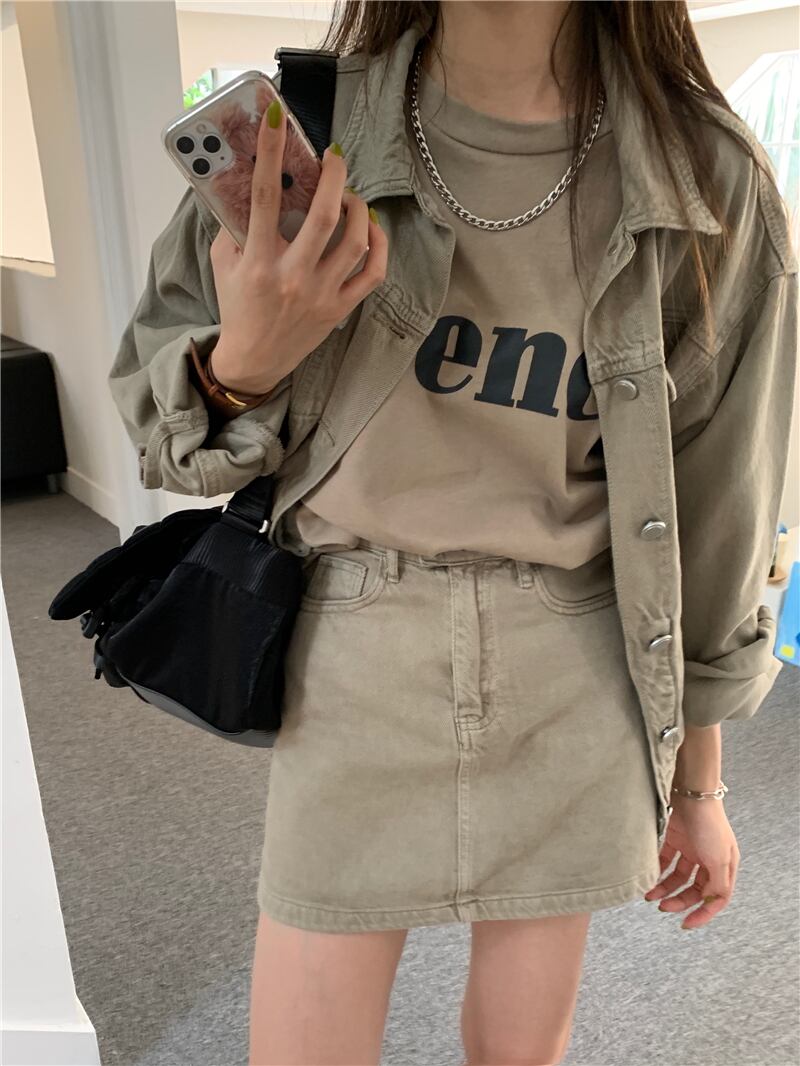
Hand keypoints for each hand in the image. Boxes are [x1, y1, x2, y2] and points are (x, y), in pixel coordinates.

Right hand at [208, 99, 388, 394]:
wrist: (254, 360)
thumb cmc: (238, 307)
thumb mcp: (223, 264)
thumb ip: (235, 225)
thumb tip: (251, 179)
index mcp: (257, 262)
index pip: (265, 197)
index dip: (272, 153)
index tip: (278, 119)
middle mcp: (292, 278)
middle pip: (322, 217)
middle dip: (333, 177)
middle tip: (334, 156)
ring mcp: (321, 295)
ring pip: (354, 243)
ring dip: (357, 210)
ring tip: (348, 196)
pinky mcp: (340, 309)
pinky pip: (372, 273)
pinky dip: (378, 245)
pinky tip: (371, 228)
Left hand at [643, 796, 739, 928]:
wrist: (692, 792)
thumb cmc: (709, 824)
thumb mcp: (719, 859)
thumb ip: (717, 885)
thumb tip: (710, 904)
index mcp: (725, 866)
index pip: (716, 898)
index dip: (702, 914)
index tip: (685, 924)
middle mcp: (709, 859)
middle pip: (694, 889)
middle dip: (678, 900)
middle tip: (661, 907)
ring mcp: (692, 848)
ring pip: (678, 876)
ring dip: (665, 887)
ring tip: (649, 895)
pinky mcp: (676, 837)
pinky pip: (666, 860)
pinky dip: (657, 870)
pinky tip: (648, 877)